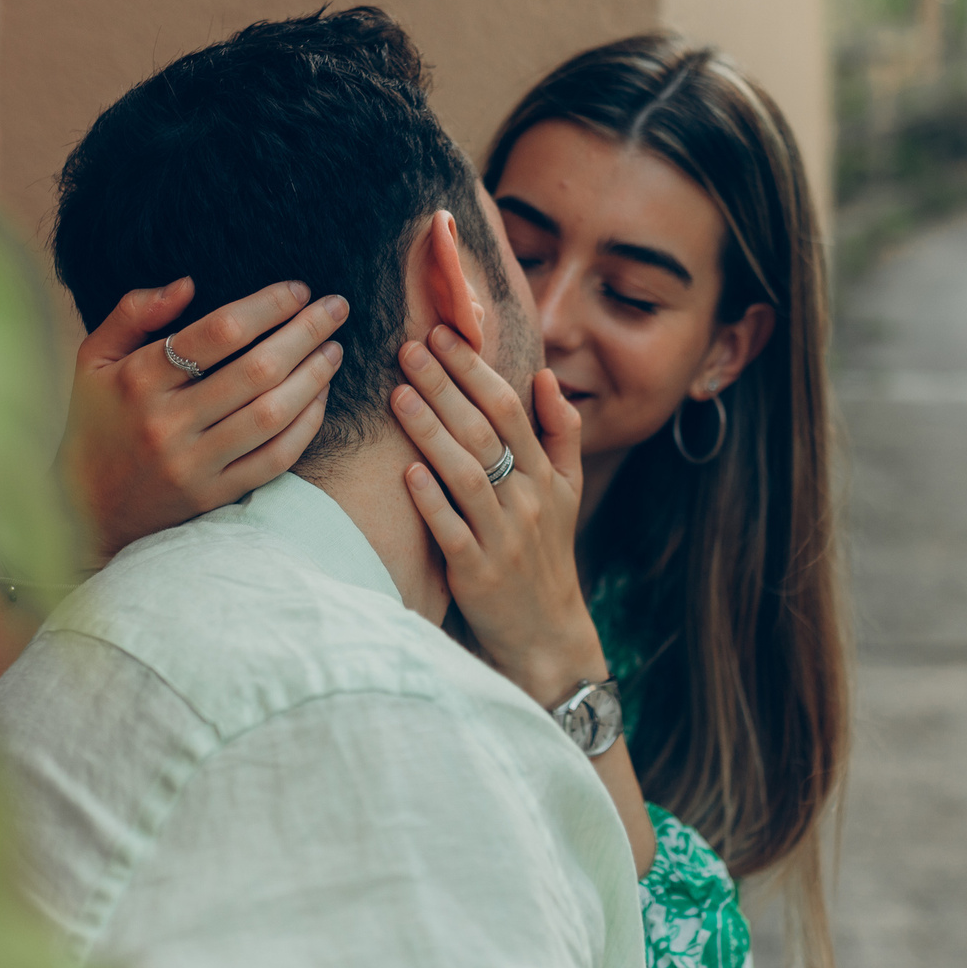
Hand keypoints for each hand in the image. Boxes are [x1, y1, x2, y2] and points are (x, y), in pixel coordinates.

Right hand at [59, 278, 346, 561]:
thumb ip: (133, 311)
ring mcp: (194, 464)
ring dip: (314, 377)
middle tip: (336, 307)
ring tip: (334, 349)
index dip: (267, 306)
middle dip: (306, 332)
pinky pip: (275, 458)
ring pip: (273, 414)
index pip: (218, 332)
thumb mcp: (94, 358)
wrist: (84, 507)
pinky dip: (306, 424)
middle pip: (257, 371)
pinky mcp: (214, 495)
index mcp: (139, 380)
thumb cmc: (97, 419)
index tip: (298, 289)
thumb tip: (188, 284)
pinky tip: (320, 396)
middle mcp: (168, 423)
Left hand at [389, 323, 601, 705]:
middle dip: (445, 386)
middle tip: (409, 348)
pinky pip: (453, 530)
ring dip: (432, 432)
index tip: (442, 334)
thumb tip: (544, 375)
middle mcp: (528, 499)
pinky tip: (408, 472)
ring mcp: (504, 536)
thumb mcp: (568, 491)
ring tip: (398, 395)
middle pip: (484, 431)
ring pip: (467, 474)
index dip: (475, 369)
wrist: (547, 633)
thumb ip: (560, 431)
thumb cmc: (547, 553)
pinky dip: (432, 501)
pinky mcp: (479, 573)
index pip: (509, 408)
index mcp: (546, 474)